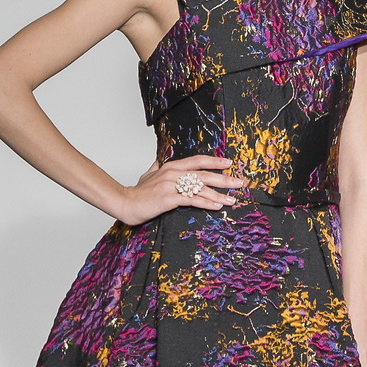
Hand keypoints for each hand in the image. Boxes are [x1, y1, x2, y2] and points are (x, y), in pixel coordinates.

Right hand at [117, 155, 244, 224]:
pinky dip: (207, 203)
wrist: (126, 202)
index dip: (215, 161)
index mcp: (171, 166)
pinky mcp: (169, 198)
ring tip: (233, 200)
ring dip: (220, 195)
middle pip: (204, 174)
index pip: (197, 160)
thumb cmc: (138, 191)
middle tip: (240, 182)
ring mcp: (171, 185)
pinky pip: (193, 200)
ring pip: (201, 188)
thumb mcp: (148, 175)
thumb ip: (156, 168)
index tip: (229, 163)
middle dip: (225, 178)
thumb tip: (158, 162)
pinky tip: (217, 206)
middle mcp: (173, 173)